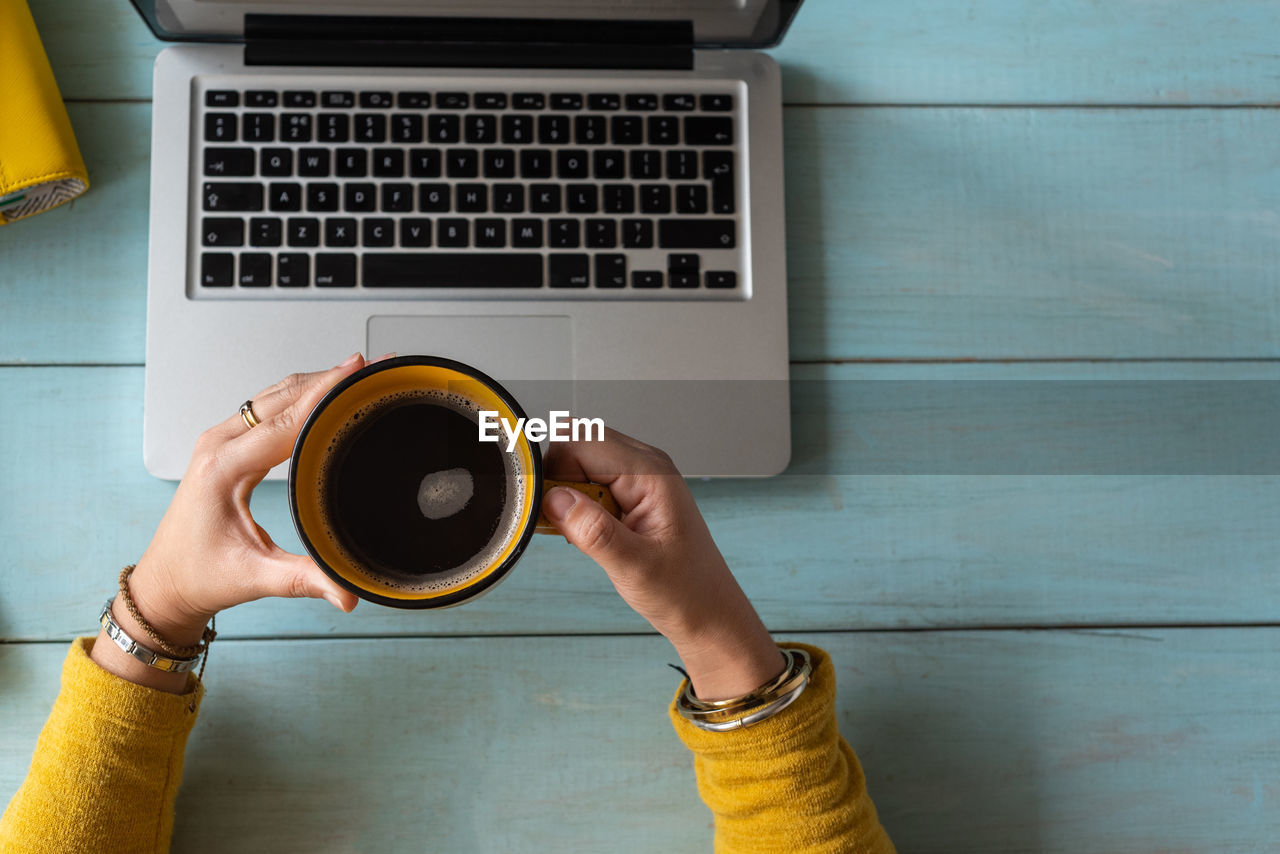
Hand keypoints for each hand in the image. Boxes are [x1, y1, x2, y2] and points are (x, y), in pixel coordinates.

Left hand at [92, 355, 369, 690]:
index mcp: (223, 468)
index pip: (285, 420)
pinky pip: (267, 408)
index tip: (357, 373)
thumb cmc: (198, 576)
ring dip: (315, 383)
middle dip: (329, 379)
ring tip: (356, 374)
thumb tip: (347, 592)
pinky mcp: (227, 445)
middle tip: (370, 368)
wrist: (165, 583)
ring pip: (274, 395)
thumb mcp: (255, 578)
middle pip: (282, 396)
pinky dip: (300, 396)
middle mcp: (219, 445)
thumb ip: (304, 580)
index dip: (326, 394)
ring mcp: (220, 441)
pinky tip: (325, 396)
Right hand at [541, 429, 784, 700]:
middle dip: (557, 480)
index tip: (548, 510)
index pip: (581, 442)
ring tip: (580, 533)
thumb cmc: (684, 591)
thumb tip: (554, 497)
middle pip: (578, 444)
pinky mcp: (633, 493)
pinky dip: (577, 504)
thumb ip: (593, 530)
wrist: (709, 613)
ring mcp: (640, 477)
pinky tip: (589, 533)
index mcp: (650, 474)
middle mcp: (645, 465)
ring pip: (581, 462)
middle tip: (563, 525)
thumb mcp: (634, 567)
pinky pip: (591, 481)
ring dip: (566, 493)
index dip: (555, 471)